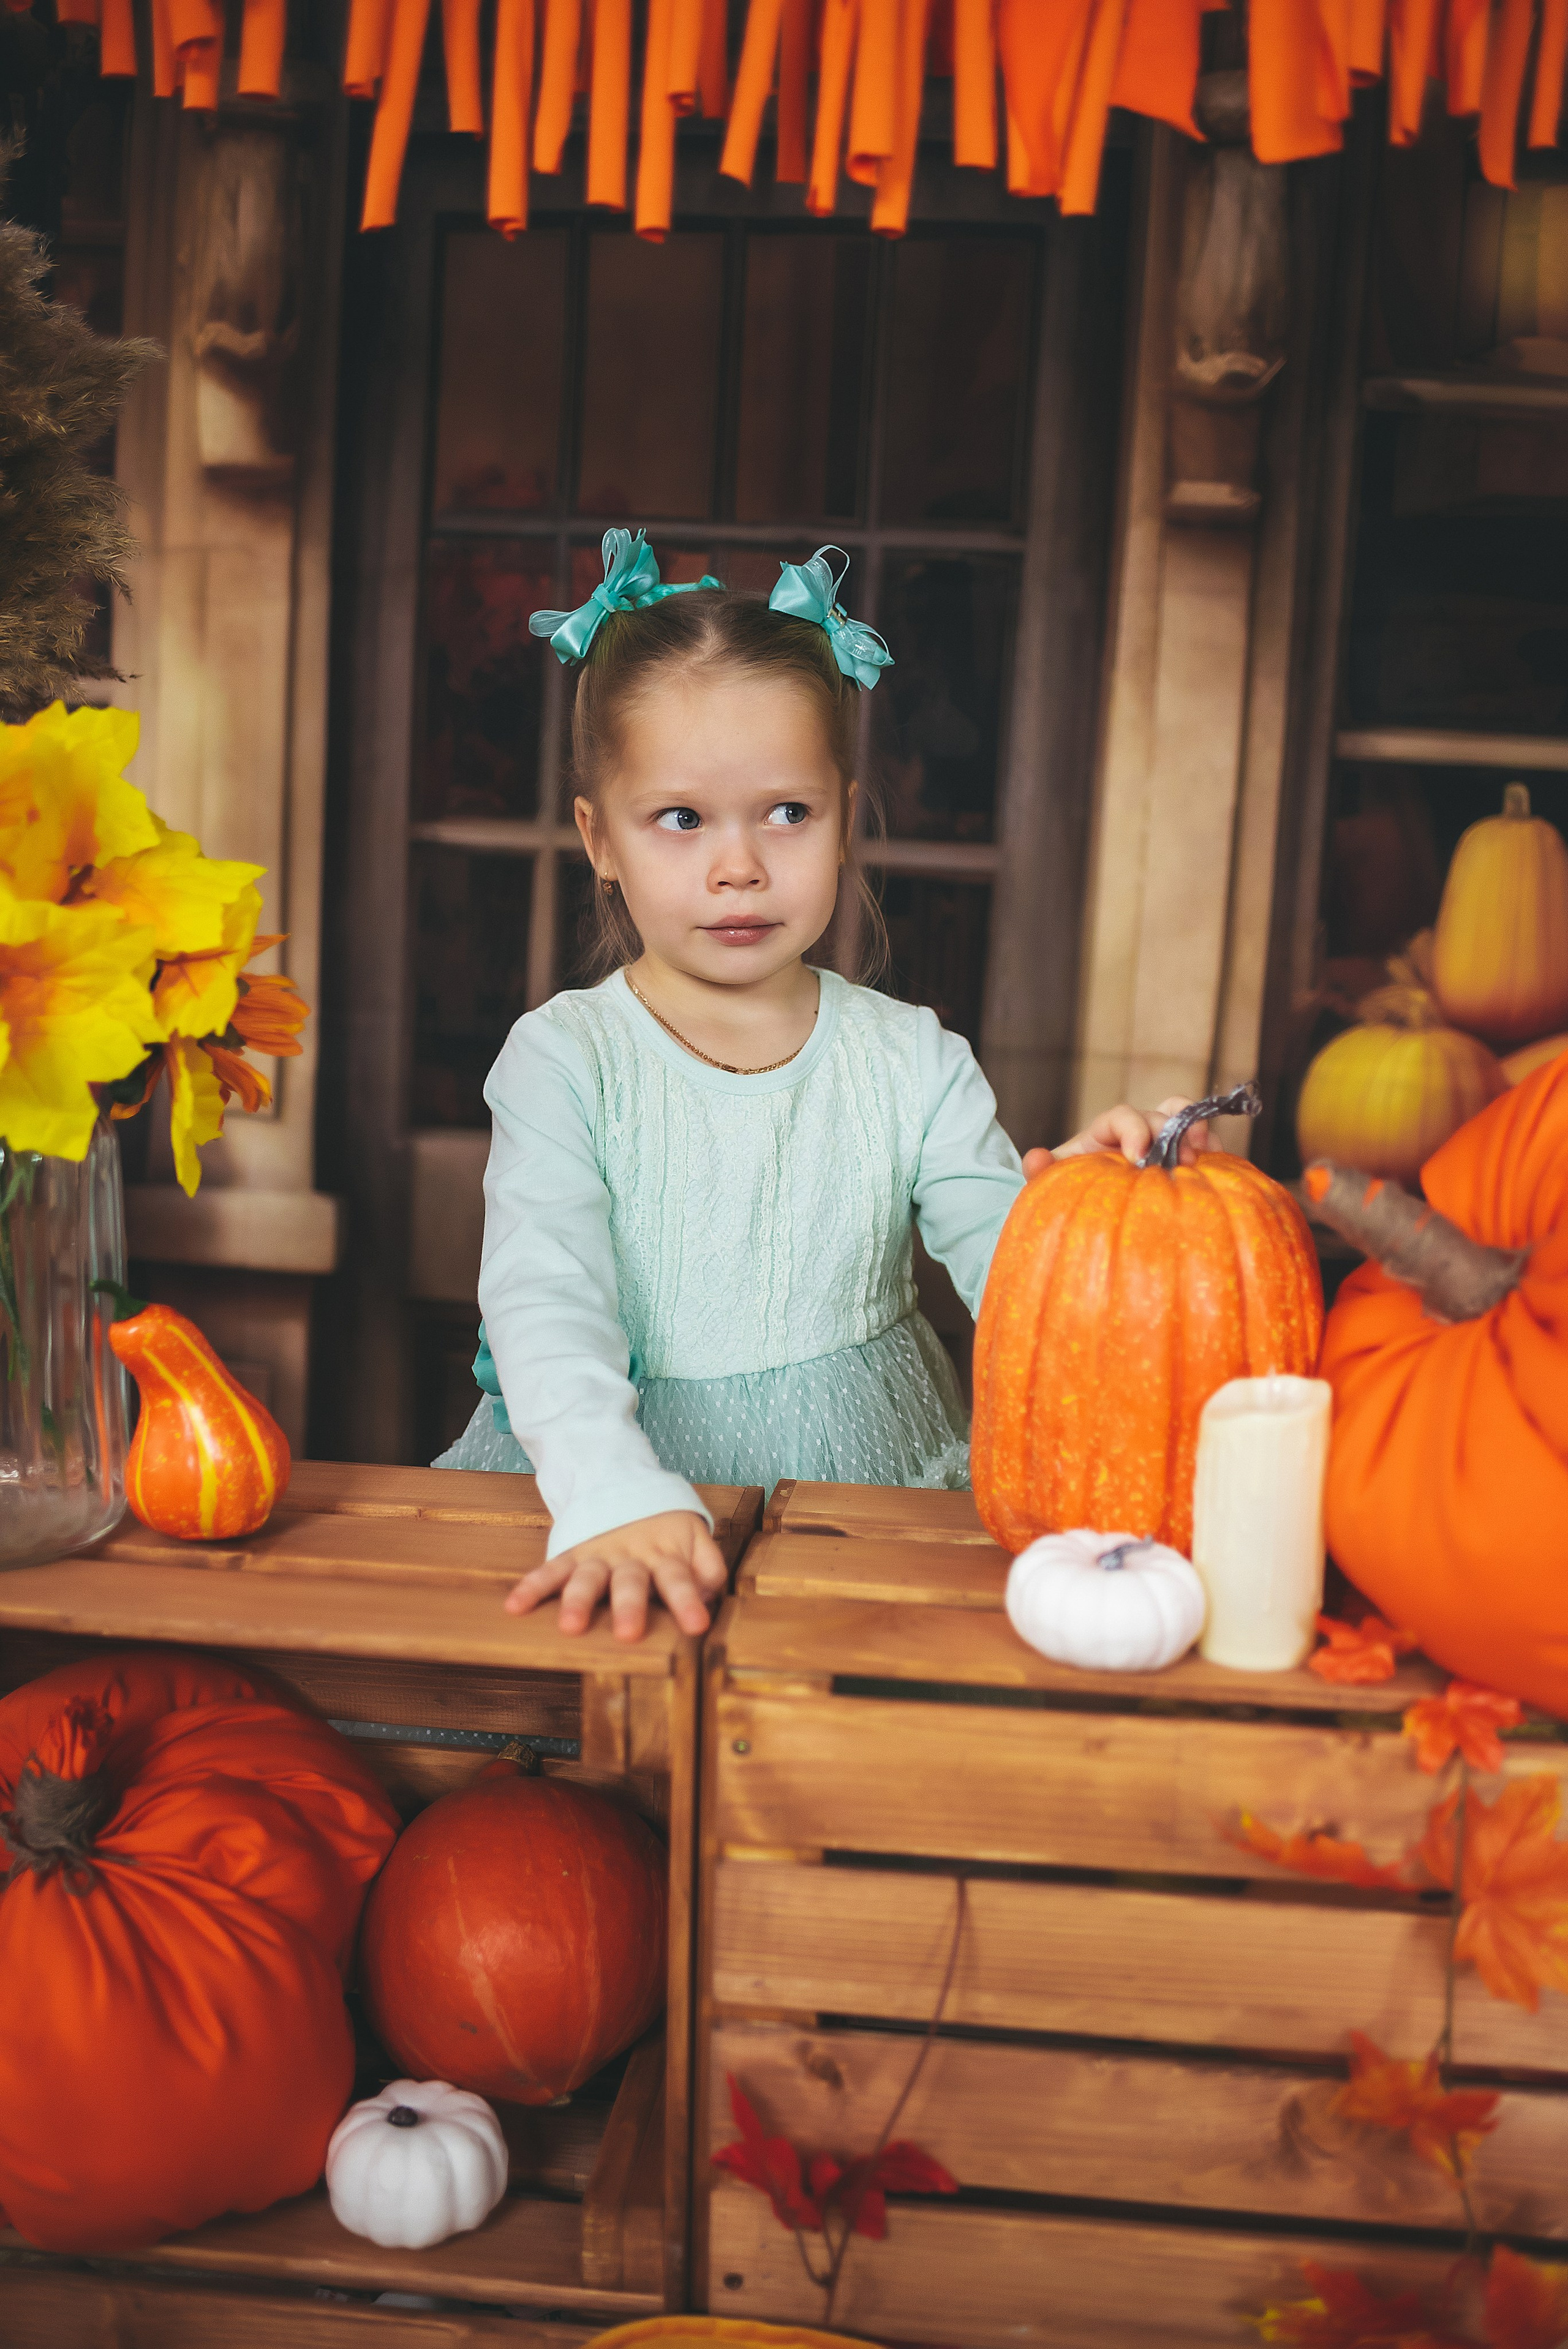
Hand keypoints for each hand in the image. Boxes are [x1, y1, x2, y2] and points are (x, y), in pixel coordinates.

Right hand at [503, 1510, 727, 1642]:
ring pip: (588, 1577)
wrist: (623, 1482)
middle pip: (631, 1581)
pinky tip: (515, 1605)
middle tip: (629, 1633)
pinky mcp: (572, 1553)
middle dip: (630, 1606)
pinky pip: (550, 1569)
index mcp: (664, 1553)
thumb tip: (710, 1596)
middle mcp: (630, 1556)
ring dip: (578, 1600)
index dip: (687, 1600)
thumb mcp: (695, 1536)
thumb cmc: (665, 1526)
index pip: (678, 1578)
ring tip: (570, 1625)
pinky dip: (532, 1585)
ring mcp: (598, 1555)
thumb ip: (707, 1565)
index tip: (697, 1625)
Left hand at [1023, 1097, 1216, 1177]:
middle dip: (1173, 1129)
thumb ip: (1042, 1172)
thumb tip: (1033, 1156)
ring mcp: (1162, 1148)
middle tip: (1183, 1158)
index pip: (1121, 1116)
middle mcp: (1136, 1134)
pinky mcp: (1180, 1168)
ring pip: (1186, 1124)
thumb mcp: (1051, 1186)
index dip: (1133, 1129)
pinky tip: (1219, 1175)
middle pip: (1159, 1114)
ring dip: (1199, 1134)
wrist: (1085, 1215)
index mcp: (1104, 1134)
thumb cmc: (1068, 1195)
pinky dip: (1214, 1157)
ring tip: (1206, 1156)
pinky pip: (1204, 1153)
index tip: (1137, 1158)